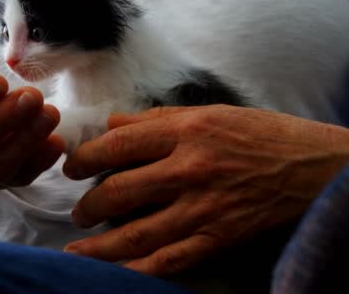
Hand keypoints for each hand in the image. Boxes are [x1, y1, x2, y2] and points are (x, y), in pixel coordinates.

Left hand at [62, 105, 348, 275]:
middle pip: (120, 191)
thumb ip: (155, 118)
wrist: (312, 166)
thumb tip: (111, 121)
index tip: (72, 167)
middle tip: (78, 211)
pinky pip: (171, 259)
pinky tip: (115, 272)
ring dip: (100, 245)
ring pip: (137, 232)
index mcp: (186, 131)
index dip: (86, 157)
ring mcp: (203, 208)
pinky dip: (139, 269)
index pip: (118, 144)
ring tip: (77, 247)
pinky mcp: (217, 237)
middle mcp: (190, 169)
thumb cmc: (261, 134)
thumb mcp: (209, 112)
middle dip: (88, 204)